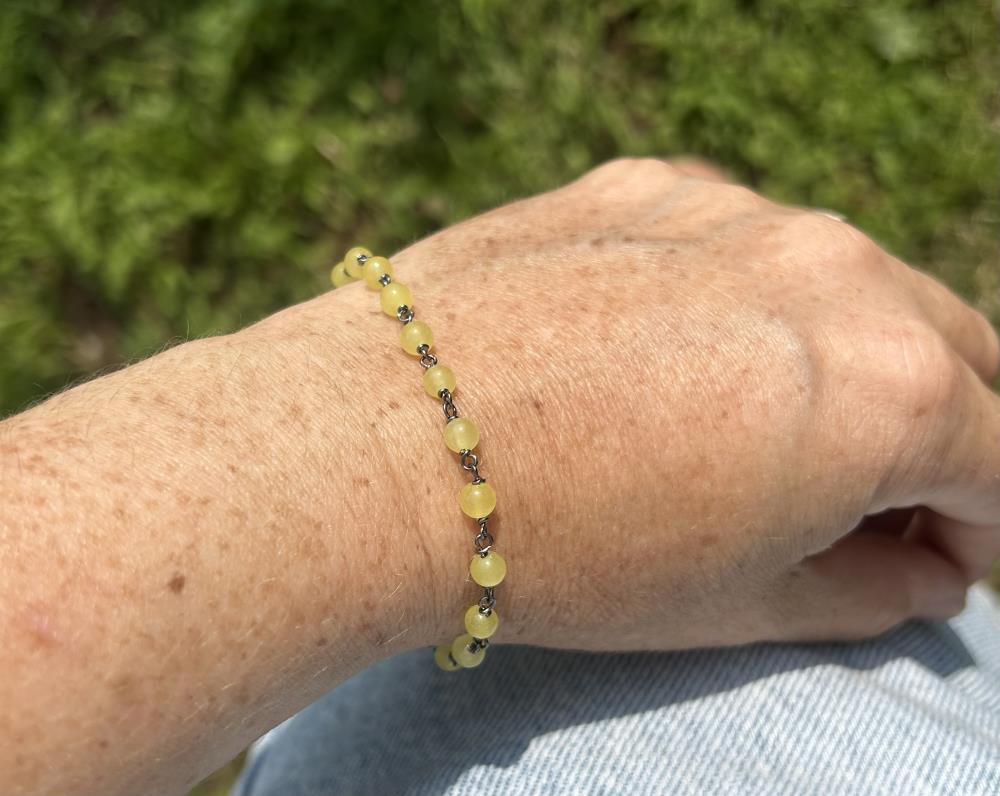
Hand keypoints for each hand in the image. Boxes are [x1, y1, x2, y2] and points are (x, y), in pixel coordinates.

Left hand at [373, 158, 999, 649]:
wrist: (382, 444)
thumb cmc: (563, 548)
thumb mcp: (738, 604)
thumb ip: (868, 590)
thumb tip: (928, 573)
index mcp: (892, 386)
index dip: (986, 528)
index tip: (944, 561)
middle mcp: (836, 270)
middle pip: (950, 351)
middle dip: (939, 432)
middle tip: (877, 501)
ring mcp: (737, 210)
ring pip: (849, 284)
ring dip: (848, 357)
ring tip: (775, 431)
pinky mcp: (649, 186)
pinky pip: (740, 244)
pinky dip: (747, 305)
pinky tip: (674, 359)